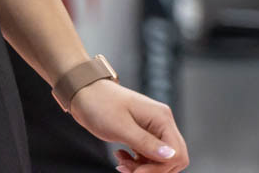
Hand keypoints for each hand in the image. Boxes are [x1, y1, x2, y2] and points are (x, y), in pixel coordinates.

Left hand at [69, 79, 187, 172]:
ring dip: (142, 167)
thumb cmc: (99, 104)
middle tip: (128, 169)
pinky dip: (136, 162)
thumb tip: (171, 156)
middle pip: (171, 159)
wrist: (81, 92)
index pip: (176, 153)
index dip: (160, 168)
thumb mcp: (121, 126)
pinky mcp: (142, 133)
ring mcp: (152, 128)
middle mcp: (161, 122)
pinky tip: (121, 157)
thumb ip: (146, 143)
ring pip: (159, 160)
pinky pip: (148, 155)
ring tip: (121, 163)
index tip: (138, 172)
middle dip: (151, 169)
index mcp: (161, 118)